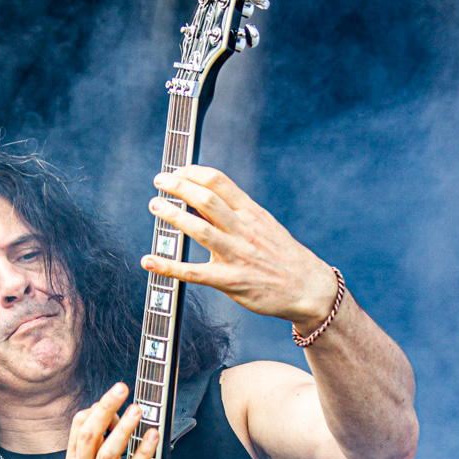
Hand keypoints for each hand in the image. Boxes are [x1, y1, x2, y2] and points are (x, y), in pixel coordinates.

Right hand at [58, 383, 158, 458]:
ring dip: (123, 429)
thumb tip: (110, 422)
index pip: (78, 430)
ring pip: (107, 454)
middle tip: (120, 388)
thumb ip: (94, 453)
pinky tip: (153, 440)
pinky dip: (142, 456)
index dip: (93, 409)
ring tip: (137, 410)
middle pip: (89, 435)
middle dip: (105, 408)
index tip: (110, 395)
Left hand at [142, 166, 338, 331]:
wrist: (310, 288)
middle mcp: (243, 229)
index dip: (193, 172)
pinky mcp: (231, 281)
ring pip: (199, 229)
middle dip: (179, 186)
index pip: (219, 181)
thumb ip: (237, 212)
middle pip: (206, 198)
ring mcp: (237, 255)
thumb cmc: (283, 257)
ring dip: (173, 215)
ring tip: (154, 205)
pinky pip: (193, 272)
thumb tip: (205, 199)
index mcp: (251, 212)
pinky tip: (149, 261)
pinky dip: (168, 266)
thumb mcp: (264, 225)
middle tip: (159, 181)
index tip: (176, 170)